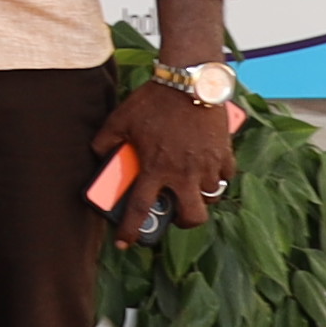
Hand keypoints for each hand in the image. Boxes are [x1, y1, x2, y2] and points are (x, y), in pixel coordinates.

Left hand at [103, 79, 243, 235]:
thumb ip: (106, 142)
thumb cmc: (152, 102)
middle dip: (184, 221)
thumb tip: (100, 156)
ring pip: (210, 197)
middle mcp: (184, 173)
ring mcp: (207, 165)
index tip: (126, 244)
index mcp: (155, 168)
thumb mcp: (119, 120)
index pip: (140, 208)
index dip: (131, 230)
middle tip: (176, 212)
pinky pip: (225, 177)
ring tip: (189, 184)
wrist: (188, 82)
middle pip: (192, 217)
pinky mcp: (225, 154)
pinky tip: (205, 167)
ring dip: (200, 196)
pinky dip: (217, 177)